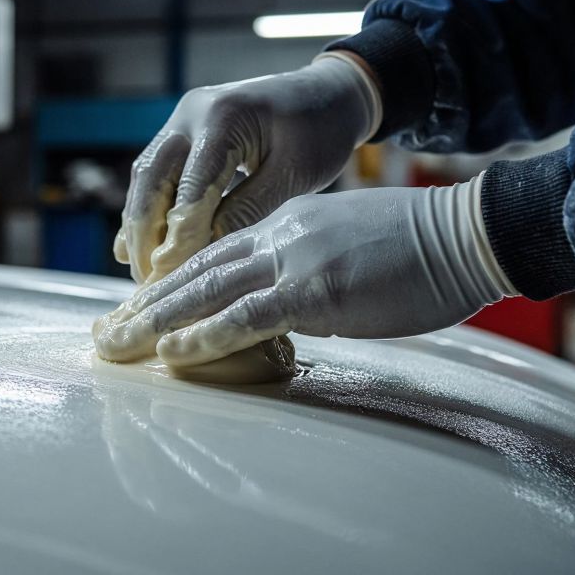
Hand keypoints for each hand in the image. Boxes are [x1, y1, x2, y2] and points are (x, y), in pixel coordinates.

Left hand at [94, 177, 517, 368]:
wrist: (466, 231)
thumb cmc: (423, 245)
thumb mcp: (352, 245)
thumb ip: (312, 267)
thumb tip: (294, 303)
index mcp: (290, 223)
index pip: (216, 252)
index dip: (173, 281)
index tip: (139, 305)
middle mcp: (282, 235)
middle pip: (198, 268)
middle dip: (147, 301)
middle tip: (109, 329)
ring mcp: (297, 260)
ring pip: (208, 289)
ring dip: (157, 320)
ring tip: (118, 344)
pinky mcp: (317, 292)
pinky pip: (247, 317)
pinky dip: (204, 334)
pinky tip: (173, 352)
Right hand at [114, 52, 381, 284]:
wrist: (327, 94)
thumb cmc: (319, 133)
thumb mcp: (292, 175)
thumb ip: (247, 210)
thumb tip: (204, 252)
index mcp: (222, 117)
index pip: (191, 187)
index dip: (179, 236)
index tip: (172, 278)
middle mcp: (191, 114)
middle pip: (150, 179)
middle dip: (144, 234)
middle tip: (146, 281)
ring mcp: (182, 122)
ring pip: (145, 178)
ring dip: (139, 225)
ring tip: (142, 272)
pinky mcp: (182, 135)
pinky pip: (155, 174)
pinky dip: (148, 211)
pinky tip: (133, 247)